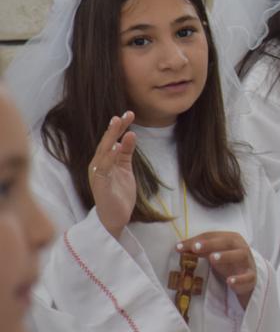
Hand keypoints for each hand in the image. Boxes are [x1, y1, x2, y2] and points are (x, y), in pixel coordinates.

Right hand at [89, 112, 137, 238]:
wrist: (115, 217)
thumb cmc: (119, 193)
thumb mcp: (125, 169)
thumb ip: (127, 153)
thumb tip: (131, 134)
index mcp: (103, 161)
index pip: (111, 140)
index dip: (119, 127)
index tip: (129, 114)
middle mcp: (98, 165)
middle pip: (106, 143)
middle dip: (114, 129)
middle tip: (123, 115)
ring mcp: (98, 175)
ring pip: (103, 153)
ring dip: (111, 138)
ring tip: (118, 125)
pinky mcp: (100, 185)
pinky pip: (105, 169)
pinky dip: (110, 157)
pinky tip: (118, 147)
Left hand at [178, 231, 257, 308]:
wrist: (248, 277)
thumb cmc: (228, 262)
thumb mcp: (214, 253)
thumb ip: (200, 250)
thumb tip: (179, 247)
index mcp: (231, 238)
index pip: (212, 236)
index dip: (196, 240)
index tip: (179, 247)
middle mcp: (241, 247)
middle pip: (227, 242)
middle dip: (211, 244)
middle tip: (195, 247)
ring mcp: (247, 262)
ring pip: (240, 255)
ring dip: (226, 256)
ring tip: (212, 258)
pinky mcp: (251, 277)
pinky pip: (247, 277)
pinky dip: (239, 279)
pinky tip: (229, 281)